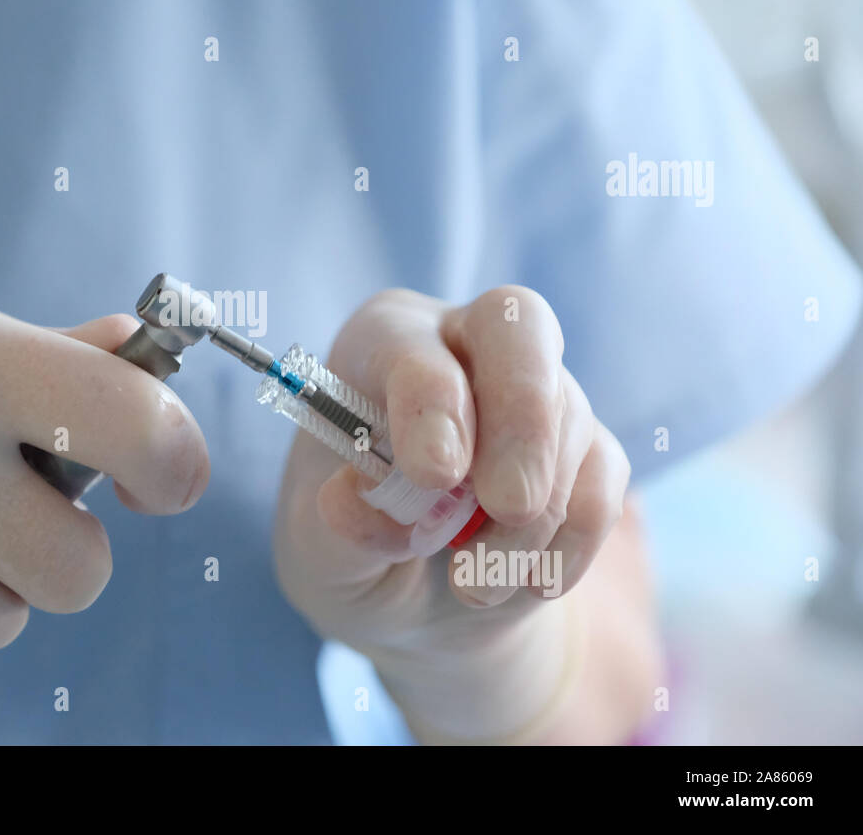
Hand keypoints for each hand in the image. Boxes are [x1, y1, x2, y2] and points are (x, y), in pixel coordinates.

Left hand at [273, 287, 630, 738]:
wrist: (409, 598)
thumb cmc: (351, 551)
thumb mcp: (323, 551)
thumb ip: (343, 524)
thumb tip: (358, 496)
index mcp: (380, 345)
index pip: (412, 344)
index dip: (429, 402)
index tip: (434, 474)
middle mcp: (462, 345)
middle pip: (518, 328)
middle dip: (521, 422)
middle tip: (508, 508)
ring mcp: (533, 388)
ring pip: (568, 418)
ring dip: (529, 522)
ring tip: (471, 584)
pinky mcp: (584, 447)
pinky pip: (604, 479)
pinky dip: (570, 544)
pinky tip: (525, 582)